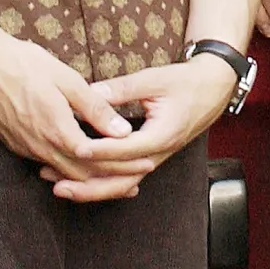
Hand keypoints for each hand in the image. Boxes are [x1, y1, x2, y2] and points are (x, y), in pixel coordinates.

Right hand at [0, 28, 133, 182]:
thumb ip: (95, 109)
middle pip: (82, 173)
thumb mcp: (66, 80)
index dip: (124, 163)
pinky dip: (68, 170)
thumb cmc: (24, 64)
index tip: (147, 162)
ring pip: (64, 173)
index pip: (98, 158)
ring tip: (115, 178)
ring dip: (90, 177)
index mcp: (57, 130)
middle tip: (138, 178)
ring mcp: (25, 148)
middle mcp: (40, 146)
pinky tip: (78, 164)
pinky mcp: (15, 145)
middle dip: (112, 177)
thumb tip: (123, 131)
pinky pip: (46, 164)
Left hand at [53, 56, 235, 202]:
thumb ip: (121, 88)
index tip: (72, 149)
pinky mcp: (150, 158)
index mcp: (160, 136)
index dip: (96, 151)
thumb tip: (90, 92)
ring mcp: (155, 159)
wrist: (213, 89)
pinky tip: (81, 182)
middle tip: (56, 184)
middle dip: (87, 186)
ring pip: (121, 186)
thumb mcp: (153, 79)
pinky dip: (102, 182)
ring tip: (60, 187)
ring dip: (91, 189)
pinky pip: (125, 178)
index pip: (123, 151)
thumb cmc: (186, 82)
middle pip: (120, 182)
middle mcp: (157, 154)